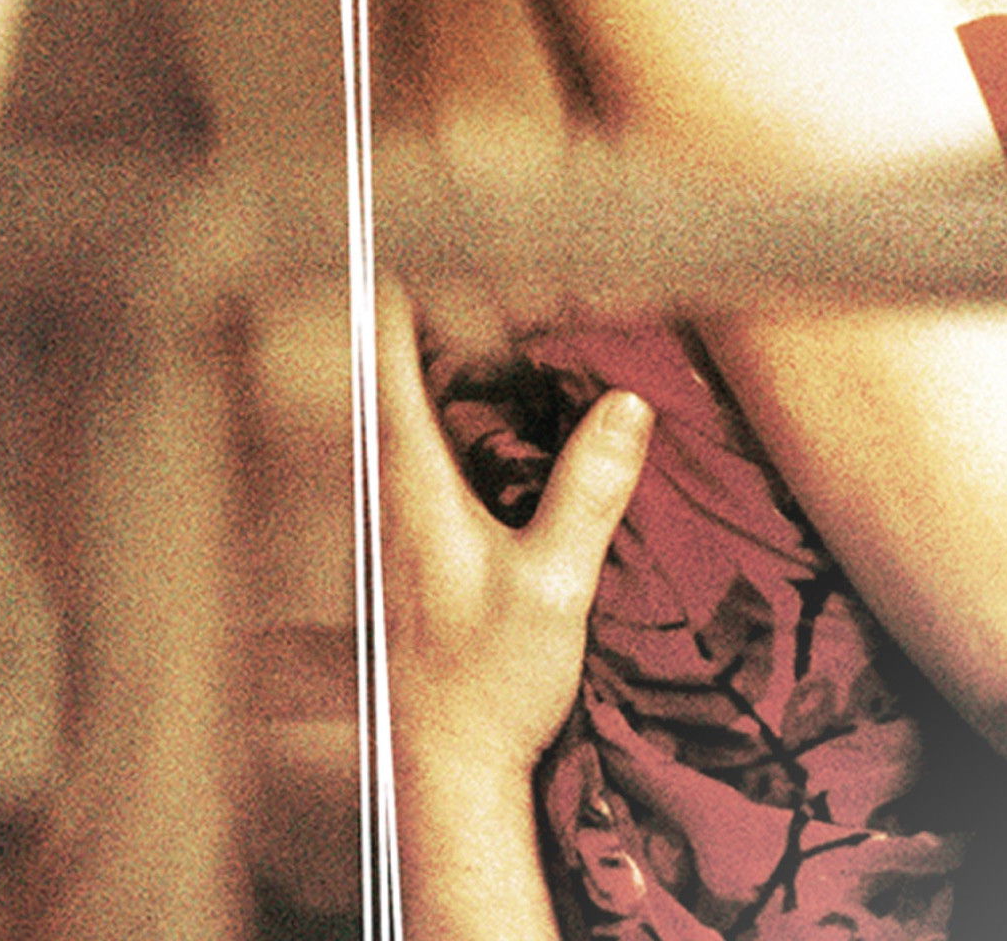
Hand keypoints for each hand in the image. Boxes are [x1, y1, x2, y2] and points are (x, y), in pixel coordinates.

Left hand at [379, 280, 648, 794]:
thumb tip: (627, 407)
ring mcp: (388, 530)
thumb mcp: (556, 587)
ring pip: (389, 420)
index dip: (385, 294)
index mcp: (412, 492)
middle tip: (441, 249)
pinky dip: (426, 413)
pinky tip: (467, 413)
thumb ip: (589, 493)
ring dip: (414, 362)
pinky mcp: (403, 557)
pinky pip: (406, 458)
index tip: (394, 232)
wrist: (445, 774)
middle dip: (403, 309)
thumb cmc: (489, 688)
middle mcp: (387, 501)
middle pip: (379, 378)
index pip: (385, 368)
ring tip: (450, 304)